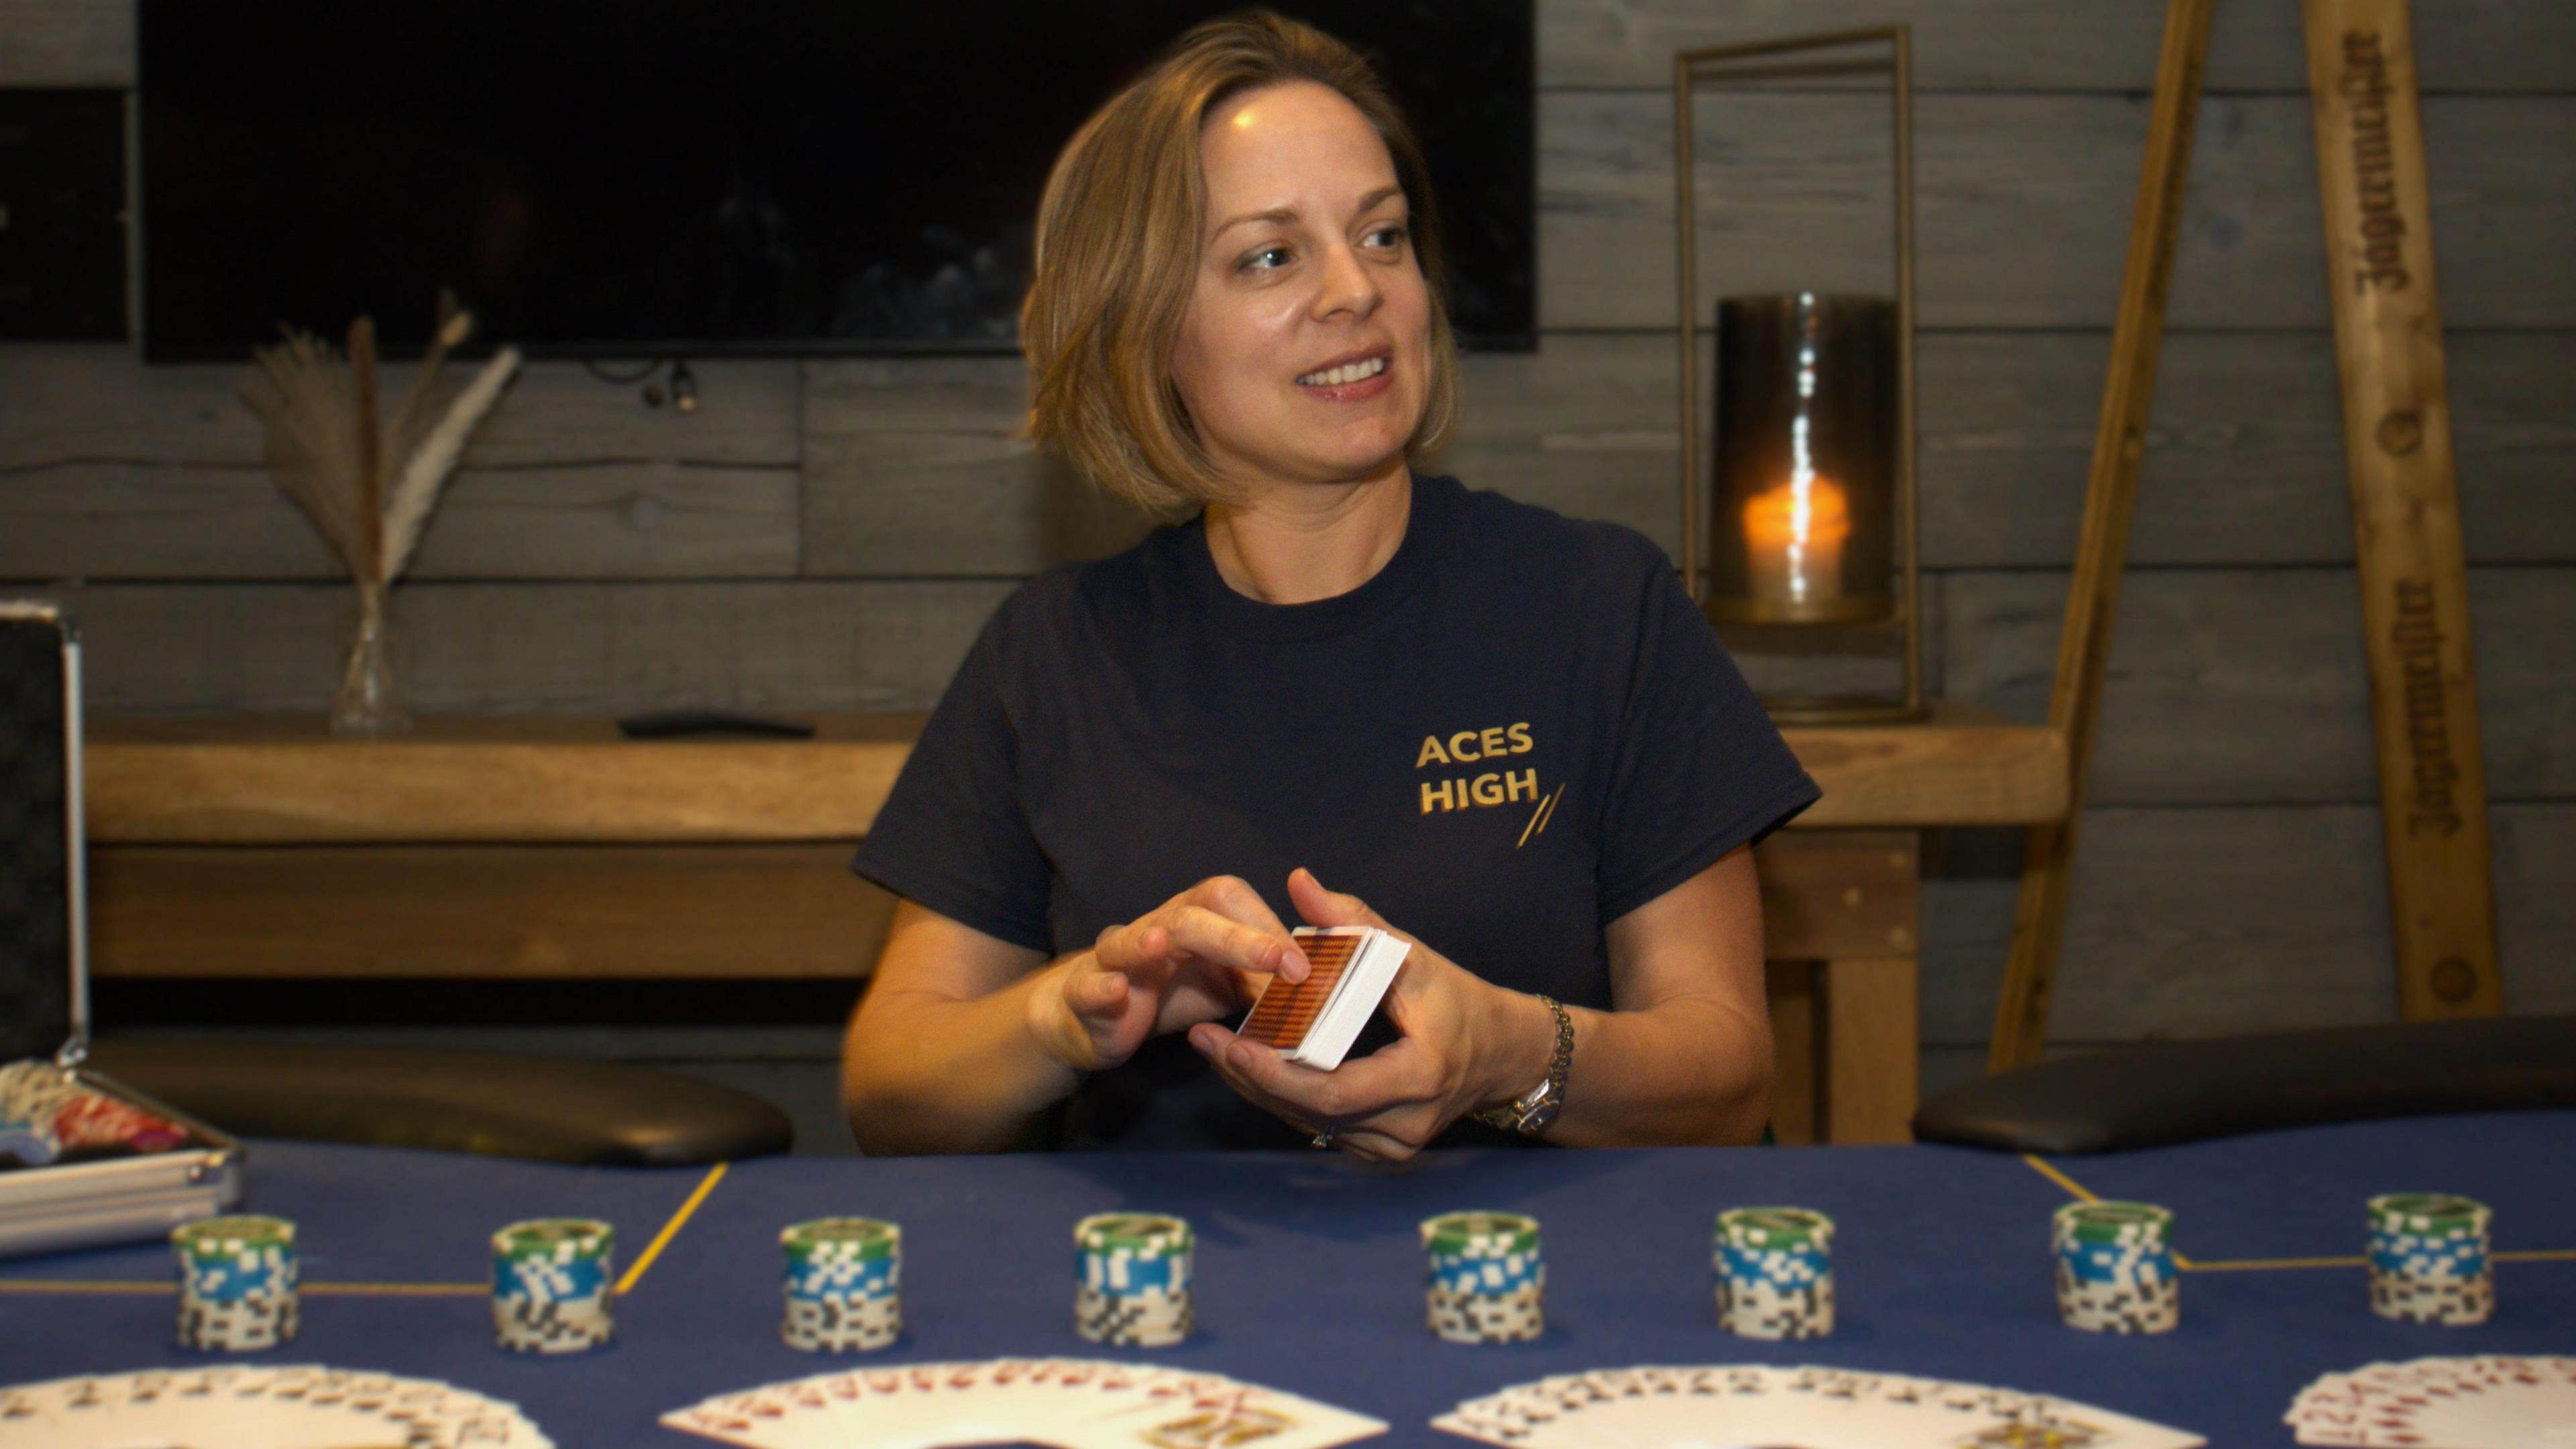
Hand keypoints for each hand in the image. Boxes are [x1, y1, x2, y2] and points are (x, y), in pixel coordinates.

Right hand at [1028, 876, 1309, 1073]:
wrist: (1093, 1016)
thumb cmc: (1170, 989)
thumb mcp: (1228, 985)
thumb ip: (1264, 980)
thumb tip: (1313, 987)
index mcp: (1196, 918)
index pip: (1233, 901)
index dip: (1269, 929)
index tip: (1304, 967)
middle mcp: (1158, 927)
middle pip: (1193, 916)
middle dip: (1238, 939)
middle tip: (1281, 965)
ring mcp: (1118, 958)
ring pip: (1134, 939)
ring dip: (1150, 941)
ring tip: (1165, 944)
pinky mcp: (1085, 994)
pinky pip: (1089, 985)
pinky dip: (1101, 987)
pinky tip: (1116, 990)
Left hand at [1186, 868, 1554, 1161]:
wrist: (1503, 1054)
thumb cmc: (1457, 998)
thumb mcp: (1413, 954)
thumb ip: (1355, 920)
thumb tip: (1298, 881)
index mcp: (1419, 1075)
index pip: (1332, 1091)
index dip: (1276, 1073)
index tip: (1230, 1043)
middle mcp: (1407, 1125)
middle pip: (1311, 1113)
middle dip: (1250, 1078)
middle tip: (1203, 1040)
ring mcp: (1394, 1146)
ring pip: (1310, 1126)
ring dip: (1259, 1090)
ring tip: (1214, 1049)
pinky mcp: (1383, 1151)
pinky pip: (1322, 1130)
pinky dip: (1286, 1100)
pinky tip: (1252, 1068)